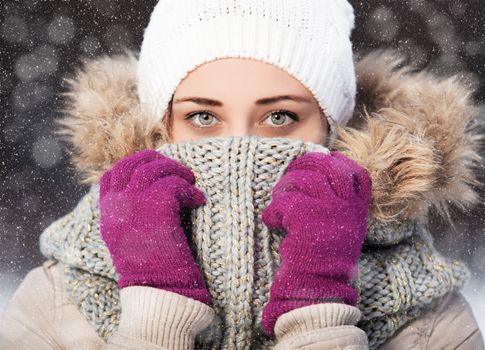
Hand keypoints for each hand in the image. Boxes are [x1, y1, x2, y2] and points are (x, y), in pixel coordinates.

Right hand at [99, 149, 211, 305]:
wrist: (158, 292)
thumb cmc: (151, 268)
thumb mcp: (130, 238)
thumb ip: (132, 214)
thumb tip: (152, 190)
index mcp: (107, 214)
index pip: (112, 174)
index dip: (135, 165)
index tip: (155, 168)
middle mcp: (116, 206)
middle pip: (132, 164)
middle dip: (156, 160)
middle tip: (176, 169)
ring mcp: (134, 205)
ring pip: (153, 169)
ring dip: (176, 171)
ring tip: (191, 182)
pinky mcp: (157, 209)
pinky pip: (174, 185)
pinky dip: (190, 190)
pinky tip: (199, 200)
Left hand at [260, 151, 371, 337]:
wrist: (318, 287)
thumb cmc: (324, 258)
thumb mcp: (342, 228)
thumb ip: (337, 204)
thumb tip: (317, 175)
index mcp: (357, 208)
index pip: (355, 172)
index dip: (335, 163)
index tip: (317, 167)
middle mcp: (347, 206)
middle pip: (325, 166)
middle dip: (303, 166)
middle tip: (290, 176)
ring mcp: (328, 210)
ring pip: (302, 179)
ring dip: (283, 188)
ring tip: (278, 203)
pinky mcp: (306, 218)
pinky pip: (283, 201)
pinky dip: (272, 211)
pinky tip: (272, 222)